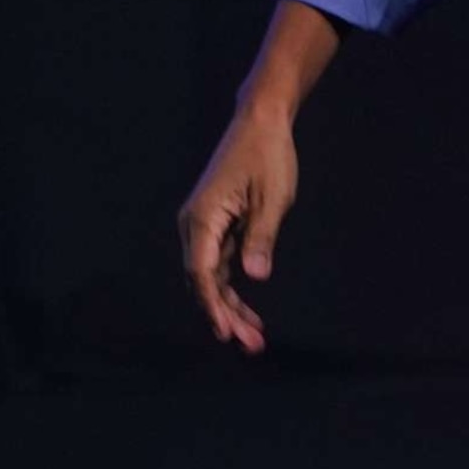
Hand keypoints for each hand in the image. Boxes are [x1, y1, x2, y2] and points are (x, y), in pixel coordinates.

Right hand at [179, 96, 298, 351]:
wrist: (260, 124)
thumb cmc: (267, 156)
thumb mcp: (272, 199)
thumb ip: (261, 239)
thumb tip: (254, 277)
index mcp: (203, 218)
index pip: (200, 272)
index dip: (212, 305)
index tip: (225, 332)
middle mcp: (196, 226)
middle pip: (203, 281)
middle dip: (225, 315)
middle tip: (252, 345)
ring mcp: (205, 228)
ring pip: (212, 278)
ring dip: (230, 308)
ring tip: (254, 337)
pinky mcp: (217, 227)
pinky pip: (220, 267)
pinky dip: (233, 290)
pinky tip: (248, 312)